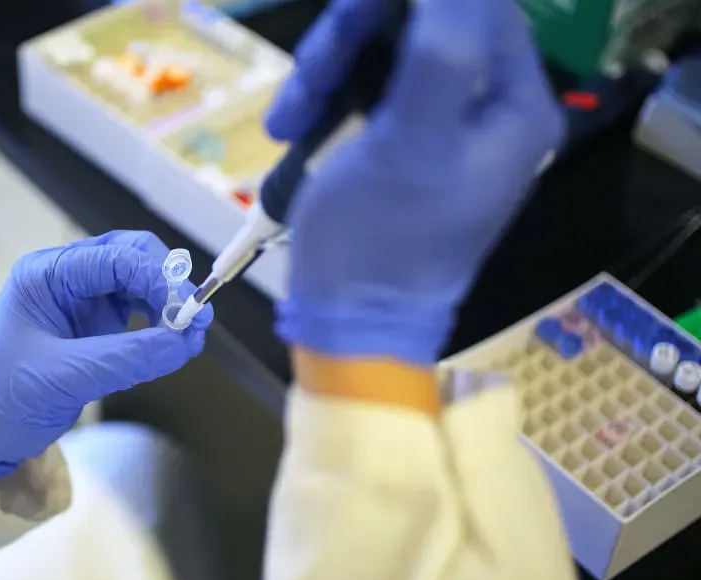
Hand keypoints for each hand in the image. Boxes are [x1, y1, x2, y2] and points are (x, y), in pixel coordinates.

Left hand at [0, 231, 213, 477]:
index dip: (156, 277)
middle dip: (166, 281)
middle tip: (194, 315)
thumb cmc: (0, 397)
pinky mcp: (93, 329)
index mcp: (46, 274)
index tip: (184, 308)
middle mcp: (65, 278)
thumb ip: (127, 358)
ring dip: (167, 302)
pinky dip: (159, 325)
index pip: (114, 257)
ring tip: (191, 332)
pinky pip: (137, 314)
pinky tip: (174, 342)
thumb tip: (184, 343)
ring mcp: (81, 302)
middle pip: (131, 258)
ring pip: (139, 284)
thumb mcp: (64, 376)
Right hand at [266, 0, 563, 363]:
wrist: (348, 325)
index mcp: (513, 104)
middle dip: (353, 40)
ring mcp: (440, 123)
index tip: (351, 15)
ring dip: (327, 71)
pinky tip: (291, 130)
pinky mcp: (400, 141)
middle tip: (306, 83)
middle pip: (423, 21)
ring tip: (288, 122)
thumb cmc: (380, 240)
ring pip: (383, 50)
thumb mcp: (410, 141)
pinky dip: (323, 98)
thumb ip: (440, 48)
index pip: (476, 7)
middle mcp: (486, 106)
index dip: (410, 0)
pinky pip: (363, 86)